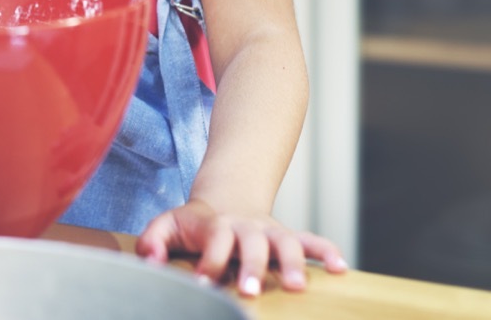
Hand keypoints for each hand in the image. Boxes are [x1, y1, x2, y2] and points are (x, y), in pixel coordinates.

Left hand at [134, 199, 347, 296]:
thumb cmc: (194, 223)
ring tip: (297, 288)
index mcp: (216, 225)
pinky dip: (326, 251)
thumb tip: (151, 262)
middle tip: (251, 291)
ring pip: (286, 242)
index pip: (215, 241)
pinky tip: (339, 269)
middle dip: (253, 266)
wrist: (225, 199)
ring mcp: (269, 230)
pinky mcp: (285, 236)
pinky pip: (310, 241)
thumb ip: (154, 241)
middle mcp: (246, 226)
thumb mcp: (167, 225)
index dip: (209, 262)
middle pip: (252, 243)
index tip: (202, 283)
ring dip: (293, 263)